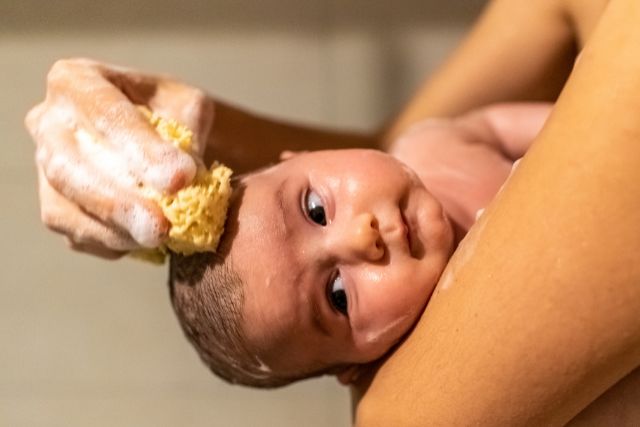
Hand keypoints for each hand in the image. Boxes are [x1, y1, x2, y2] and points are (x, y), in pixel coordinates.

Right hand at [25, 58, 214, 257]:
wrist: (156, 137)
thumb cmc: (170, 112)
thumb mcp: (188, 105)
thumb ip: (189, 133)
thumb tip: (189, 178)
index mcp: (76, 81)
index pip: (105, 114)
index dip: (141, 149)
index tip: (179, 179)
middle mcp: (48, 122)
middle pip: (71, 166)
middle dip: (118, 202)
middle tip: (160, 227)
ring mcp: (44, 168)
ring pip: (64, 206)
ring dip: (114, 229)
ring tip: (158, 238)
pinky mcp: (54, 206)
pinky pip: (74, 232)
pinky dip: (112, 242)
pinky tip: (143, 242)